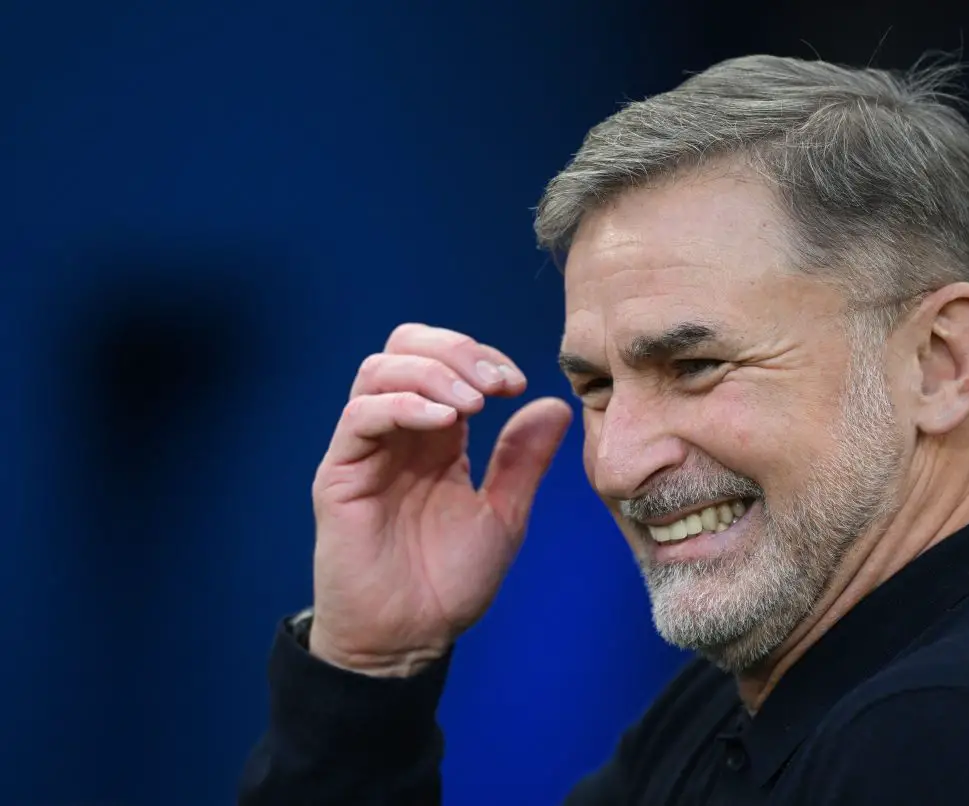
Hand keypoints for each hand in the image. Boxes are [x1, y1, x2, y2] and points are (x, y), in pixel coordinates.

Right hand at [307, 324, 571, 675]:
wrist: (409, 639)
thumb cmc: (448, 581)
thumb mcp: (503, 514)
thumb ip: (522, 460)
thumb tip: (553, 405)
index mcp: (436, 435)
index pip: (445, 360)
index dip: (480, 356)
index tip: (517, 383)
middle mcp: (398, 432)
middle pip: (406, 347)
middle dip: (455, 350)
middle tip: (495, 383)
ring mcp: (365, 450)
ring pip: (379, 371)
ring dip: (432, 373)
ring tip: (473, 405)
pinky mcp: (339, 475)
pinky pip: (360, 417)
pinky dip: (403, 406)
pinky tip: (444, 425)